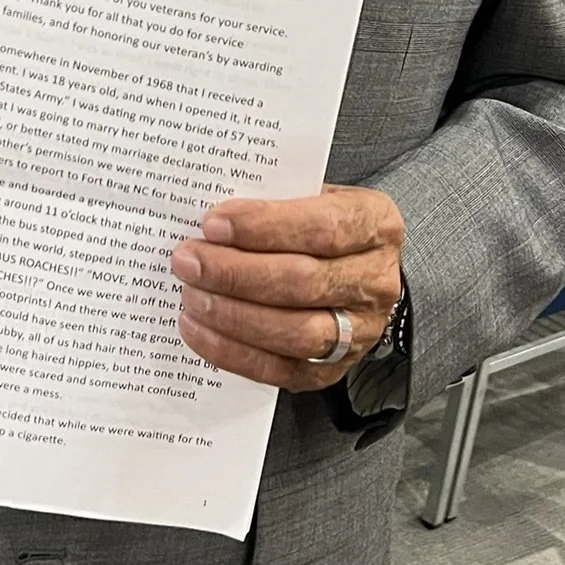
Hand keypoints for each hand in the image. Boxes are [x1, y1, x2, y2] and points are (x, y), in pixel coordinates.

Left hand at [170, 185, 403, 390]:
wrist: (356, 266)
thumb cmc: (322, 222)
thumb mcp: (312, 194)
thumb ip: (273, 200)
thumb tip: (212, 218)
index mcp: (376, 224)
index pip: (323, 227)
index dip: (265, 227)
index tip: (213, 223)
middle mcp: (376, 281)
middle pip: (304, 282)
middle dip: (236, 273)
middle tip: (188, 261)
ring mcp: (360, 331)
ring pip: (296, 332)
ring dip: (233, 316)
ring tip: (191, 295)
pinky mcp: (334, 368)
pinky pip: (282, 370)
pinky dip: (233, 352)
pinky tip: (198, 330)